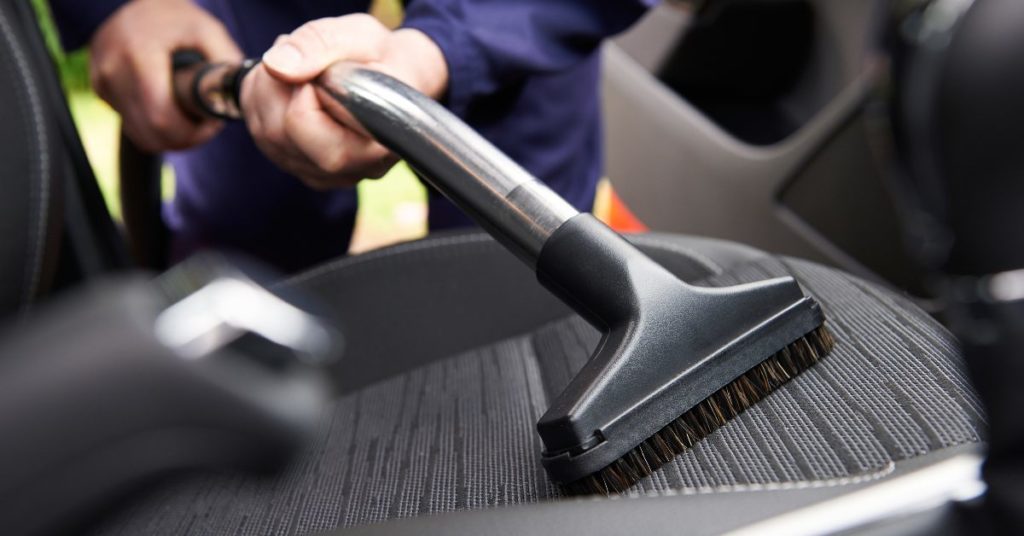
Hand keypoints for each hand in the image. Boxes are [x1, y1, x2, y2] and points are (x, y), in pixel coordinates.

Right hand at [90, 0, 242, 152]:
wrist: (141, 4)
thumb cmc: (178, 19)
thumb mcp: (209, 32)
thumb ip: (226, 65)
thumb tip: (240, 98)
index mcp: (140, 53)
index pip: (161, 117)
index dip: (192, 133)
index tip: (212, 124)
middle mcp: (113, 69)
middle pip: (150, 132)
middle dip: (184, 139)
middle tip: (205, 126)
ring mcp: (102, 80)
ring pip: (139, 134)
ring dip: (168, 137)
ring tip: (189, 118)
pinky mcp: (99, 88)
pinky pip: (130, 124)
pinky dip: (152, 127)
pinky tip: (169, 109)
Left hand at [240, 14, 448, 189]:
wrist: (395, 78)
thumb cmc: (382, 59)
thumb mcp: (361, 36)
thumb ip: (321, 45)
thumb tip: (276, 66)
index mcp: (374, 145)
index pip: (307, 126)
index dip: (304, 89)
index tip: (324, 69)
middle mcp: (350, 170)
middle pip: (278, 133)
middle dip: (278, 86)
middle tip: (305, 58)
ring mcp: (324, 175)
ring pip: (265, 136)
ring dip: (269, 90)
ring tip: (303, 69)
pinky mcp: (303, 169)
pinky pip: (262, 138)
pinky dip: (265, 103)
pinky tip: (293, 87)